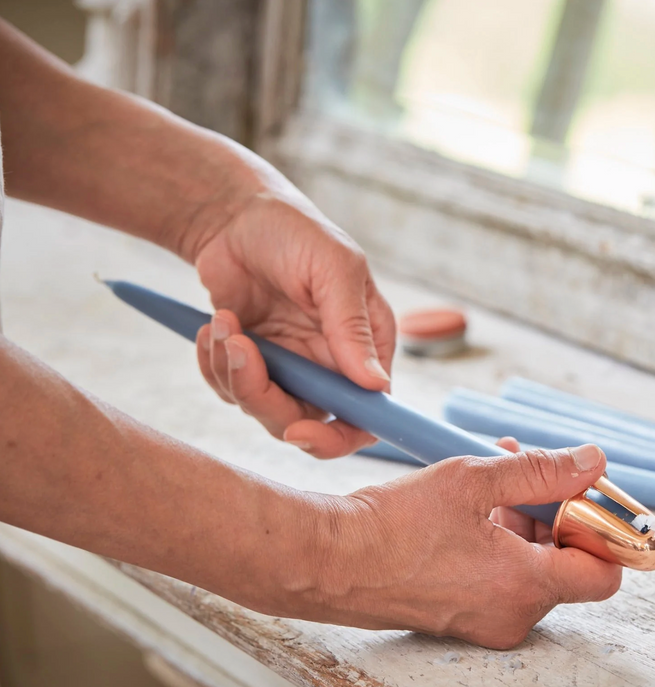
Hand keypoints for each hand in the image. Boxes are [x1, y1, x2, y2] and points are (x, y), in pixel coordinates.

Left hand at [190, 176, 394, 458]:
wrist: (235, 218)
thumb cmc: (295, 231)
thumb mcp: (333, 268)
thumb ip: (352, 326)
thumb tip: (376, 385)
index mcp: (366, 346)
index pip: (366, 414)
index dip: (339, 436)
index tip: (298, 430)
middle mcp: (331, 366)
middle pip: (308, 424)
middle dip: (266, 399)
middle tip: (242, 350)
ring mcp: (291, 368)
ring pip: (263, 410)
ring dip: (234, 372)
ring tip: (224, 322)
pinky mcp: (252, 364)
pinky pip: (231, 390)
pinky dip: (215, 364)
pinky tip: (214, 326)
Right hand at [289, 443, 620, 648]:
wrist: (333, 561)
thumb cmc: (393, 525)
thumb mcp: (471, 480)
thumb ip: (539, 470)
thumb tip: (590, 461)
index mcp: (523, 585)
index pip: (603, 570)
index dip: (598, 526)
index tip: (580, 494)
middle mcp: (512, 614)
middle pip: (564, 562)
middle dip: (551, 509)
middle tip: (527, 469)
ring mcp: (486, 619)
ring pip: (529, 566)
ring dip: (521, 517)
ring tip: (492, 473)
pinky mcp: (463, 615)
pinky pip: (500, 576)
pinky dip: (497, 539)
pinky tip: (472, 502)